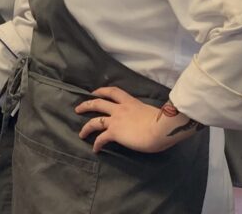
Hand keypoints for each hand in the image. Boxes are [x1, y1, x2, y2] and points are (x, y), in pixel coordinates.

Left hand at [75, 87, 192, 153]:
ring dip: (86, 127)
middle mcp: (120, 109)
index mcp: (131, 102)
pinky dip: (96, 144)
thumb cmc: (163, 122)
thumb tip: (148, 122)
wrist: (161, 128)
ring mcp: (116, 120)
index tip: (95, 92)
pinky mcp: (114, 133)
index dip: (102, 90)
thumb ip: (146, 115)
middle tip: (78, 108)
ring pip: (95, 120)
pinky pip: (101, 138)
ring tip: (81, 134)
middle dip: (86, 105)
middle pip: (98, 103)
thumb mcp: (152, 113)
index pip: (114, 92)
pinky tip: (95, 150)